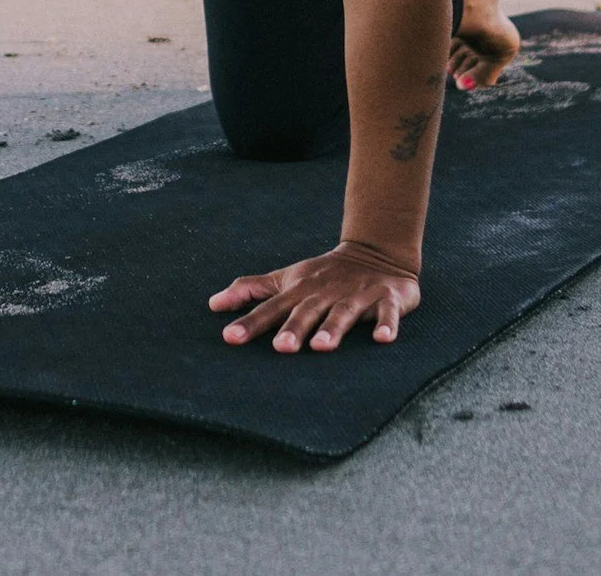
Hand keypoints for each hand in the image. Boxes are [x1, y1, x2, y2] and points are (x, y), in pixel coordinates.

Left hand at [208, 241, 420, 352]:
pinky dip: (387, 325)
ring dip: (333, 328)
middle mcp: (326, 292)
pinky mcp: (386, 298)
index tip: (230, 337)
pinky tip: (382, 339)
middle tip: (281, 348)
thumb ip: (252, 290)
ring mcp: (356, 295)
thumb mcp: (286, 278)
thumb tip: (212, 304)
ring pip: (344, 313)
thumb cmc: (322, 275)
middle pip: (308, 311)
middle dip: (294, 328)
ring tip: (321, 347)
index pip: (271, 308)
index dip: (251, 322)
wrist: (376, 252)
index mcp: (300, 290)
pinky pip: (388, 313)